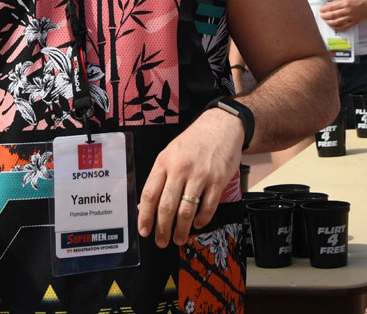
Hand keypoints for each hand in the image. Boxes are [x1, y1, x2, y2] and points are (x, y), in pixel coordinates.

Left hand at [137, 108, 243, 247]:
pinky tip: (197, 224)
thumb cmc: (195, 140)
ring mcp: (200, 175)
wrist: (222, 126)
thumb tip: (147, 205)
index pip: (149, 194)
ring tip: (178, 239)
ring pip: (186, 211)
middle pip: (167, 206)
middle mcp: (181, 169)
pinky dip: (202, 220)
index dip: (145, 216)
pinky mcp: (218, 180)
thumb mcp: (171, 153)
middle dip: (162, 229)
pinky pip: (208, 207)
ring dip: (181, 230)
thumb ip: (160, 177)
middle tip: (161, 241)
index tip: (144, 230)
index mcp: (164, 161)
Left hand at [319, 0, 366, 30]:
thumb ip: (338, 1)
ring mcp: (351, 17)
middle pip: (333, 15)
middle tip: (321, 16)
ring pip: (337, 22)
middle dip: (325, 16)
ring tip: (325, 21)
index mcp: (346, 3)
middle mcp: (348, 10)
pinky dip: (338, 27)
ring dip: (330, 22)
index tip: (320, 10)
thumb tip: (329, 4)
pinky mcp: (354, 22)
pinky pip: (344, 27)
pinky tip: (334, 26)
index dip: (324, 9)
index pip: (332, 7)